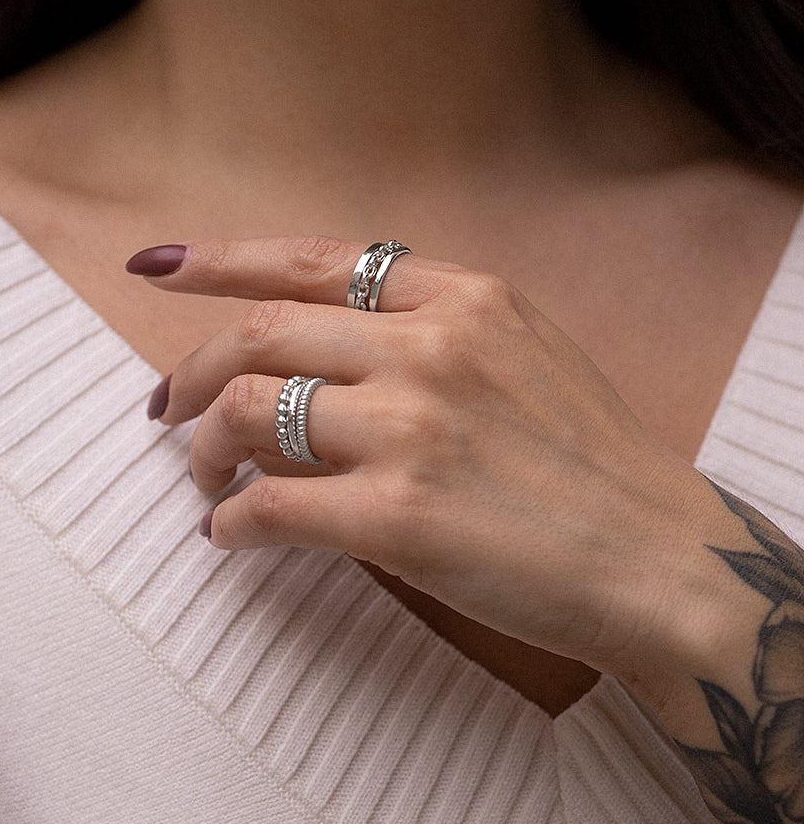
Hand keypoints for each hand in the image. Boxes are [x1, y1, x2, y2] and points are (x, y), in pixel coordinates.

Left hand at [129, 235, 734, 683]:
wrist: (663, 563)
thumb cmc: (593, 464)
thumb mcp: (523, 355)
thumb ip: (429, 332)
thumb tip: (322, 355)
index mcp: (465, 297)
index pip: (313, 260)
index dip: (223, 260)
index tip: (159, 266)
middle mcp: (433, 346)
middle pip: (260, 334)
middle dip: (192, 372)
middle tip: (167, 409)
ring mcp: (413, 427)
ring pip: (249, 410)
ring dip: (203, 448)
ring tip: (203, 478)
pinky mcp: (398, 516)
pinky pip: (269, 507)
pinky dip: (231, 522)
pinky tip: (231, 535)